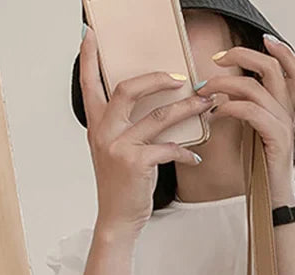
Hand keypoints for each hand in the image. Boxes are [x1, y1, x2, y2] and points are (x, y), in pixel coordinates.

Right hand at [79, 24, 214, 237]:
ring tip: (205, 104)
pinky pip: (168, 149)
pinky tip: (194, 158)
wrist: (117, 218)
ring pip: (158, 117)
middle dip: (158, 79)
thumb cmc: (121, 185)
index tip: (91, 35)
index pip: (89, 83)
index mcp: (97, 125)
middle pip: (128, 90)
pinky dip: (185, 153)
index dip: (89, 57)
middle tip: (181, 77)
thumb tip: (153, 107)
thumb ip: (124, 128)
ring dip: (187, 109)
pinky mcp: (136, 164)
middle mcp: (104, 132)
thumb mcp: (114, 151)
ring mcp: (119, 147)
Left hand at [195, 35, 294, 203]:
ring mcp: (284, 126)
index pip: (294, 71)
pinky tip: (216, 114)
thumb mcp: (255, 135)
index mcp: (285, 110)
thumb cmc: (262, 172)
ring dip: (225, 84)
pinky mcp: (276, 139)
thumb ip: (248, 112)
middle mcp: (288, 114)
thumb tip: (224, 95)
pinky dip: (230, 108)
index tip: (258, 42)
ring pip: (256, 88)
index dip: (280, 51)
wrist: (274, 203)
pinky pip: (252, 112)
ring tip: (205, 91)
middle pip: (274, 68)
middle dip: (242, 56)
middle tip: (216, 60)